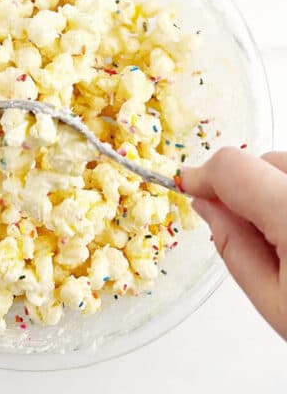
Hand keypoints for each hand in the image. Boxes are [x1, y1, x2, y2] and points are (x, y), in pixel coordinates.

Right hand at [181, 147, 286, 339]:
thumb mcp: (276, 303)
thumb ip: (234, 246)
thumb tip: (207, 206)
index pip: (231, 167)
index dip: (201, 176)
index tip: (187, 190)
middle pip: (265, 161)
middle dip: (246, 187)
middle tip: (249, 233)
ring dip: (275, 190)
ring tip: (284, 238)